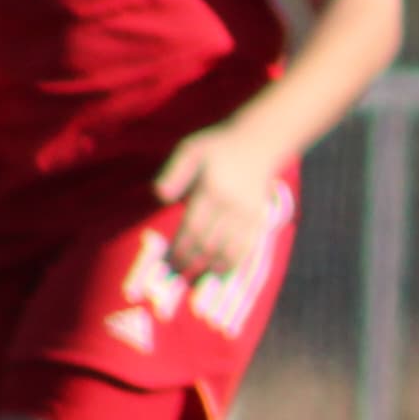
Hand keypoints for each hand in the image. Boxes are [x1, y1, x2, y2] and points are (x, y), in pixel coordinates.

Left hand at [148, 129, 291, 279]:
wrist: (258, 143)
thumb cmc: (218, 147)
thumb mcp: (191, 150)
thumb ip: (174, 172)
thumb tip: (160, 196)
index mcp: (212, 190)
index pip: (193, 228)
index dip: (181, 249)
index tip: (170, 261)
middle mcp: (231, 206)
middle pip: (209, 244)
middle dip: (192, 262)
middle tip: (178, 272)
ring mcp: (248, 215)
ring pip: (228, 250)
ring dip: (211, 266)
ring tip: (197, 276)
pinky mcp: (259, 219)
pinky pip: (247, 248)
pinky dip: (233, 262)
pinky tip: (220, 270)